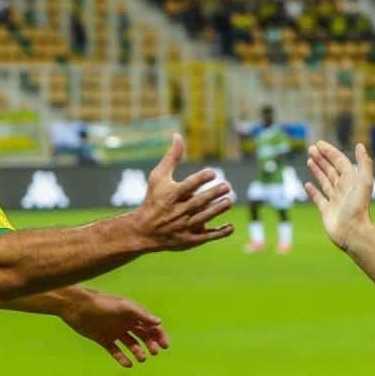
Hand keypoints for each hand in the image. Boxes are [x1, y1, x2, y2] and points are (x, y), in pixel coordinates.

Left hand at [61, 290, 169, 367]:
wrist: (77, 307)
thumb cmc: (102, 304)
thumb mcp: (124, 307)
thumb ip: (142, 315)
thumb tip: (160, 322)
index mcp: (132, 313)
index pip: (151, 325)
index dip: (159, 335)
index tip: (164, 346)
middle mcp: (125, 323)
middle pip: (143, 336)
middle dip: (151, 344)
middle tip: (154, 352)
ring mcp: (115, 332)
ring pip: (131, 345)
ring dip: (138, 352)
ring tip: (141, 359)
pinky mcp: (104, 340)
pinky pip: (116, 351)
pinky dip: (122, 358)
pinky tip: (128, 364)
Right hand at [134, 133, 234, 250]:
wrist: (144, 230)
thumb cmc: (153, 199)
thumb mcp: (159, 176)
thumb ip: (172, 157)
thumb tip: (178, 135)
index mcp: (171, 195)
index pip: (187, 186)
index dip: (200, 179)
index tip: (212, 172)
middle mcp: (177, 211)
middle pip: (198, 202)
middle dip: (212, 194)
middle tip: (227, 186)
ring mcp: (184, 227)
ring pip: (203, 218)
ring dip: (217, 210)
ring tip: (228, 201)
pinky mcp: (189, 240)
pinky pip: (206, 237)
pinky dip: (218, 233)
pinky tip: (230, 227)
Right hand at [304, 140, 373, 251]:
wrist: (353, 232)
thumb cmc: (359, 207)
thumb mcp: (364, 182)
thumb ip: (364, 163)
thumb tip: (360, 145)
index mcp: (351, 180)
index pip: (339, 161)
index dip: (329, 152)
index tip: (319, 144)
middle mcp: (343, 189)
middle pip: (331, 169)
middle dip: (321, 158)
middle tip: (311, 149)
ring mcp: (334, 200)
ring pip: (324, 181)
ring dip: (317, 170)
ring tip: (309, 160)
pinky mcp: (327, 211)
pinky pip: (318, 198)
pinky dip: (313, 191)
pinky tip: (307, 184)